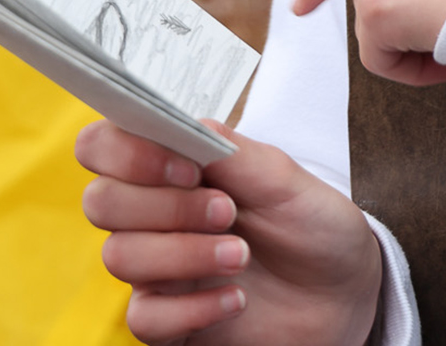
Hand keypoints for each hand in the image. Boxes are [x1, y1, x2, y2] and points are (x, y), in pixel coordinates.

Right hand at [77, 119, 381, 343]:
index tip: (190, 168)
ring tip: (240, 256)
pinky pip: (143, 319)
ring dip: (182, 254)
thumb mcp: (280, 174)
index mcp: (168, 165)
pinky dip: (189, 309)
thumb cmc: (309, 221)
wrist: (345, 291)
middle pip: (100, 202)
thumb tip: (178, 123)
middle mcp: (152, 214)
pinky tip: (235, 300)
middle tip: (227, 211)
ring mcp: (158, 269)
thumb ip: (226, 148)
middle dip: (164, 206)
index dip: (128, 153)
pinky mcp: (171, 323)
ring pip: (119, 257)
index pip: (100, 145)